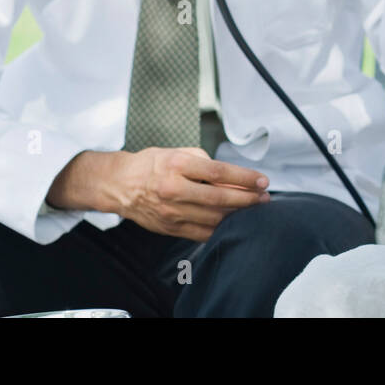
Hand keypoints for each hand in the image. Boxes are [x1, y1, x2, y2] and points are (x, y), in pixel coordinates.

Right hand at [112, 147, 270, 241]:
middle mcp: (173, 189)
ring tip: (253, 209)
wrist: (120, 185)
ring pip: (213, 218)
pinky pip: (202, 232)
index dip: (244, 178)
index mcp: (176, 166)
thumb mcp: (176, 152)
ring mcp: (171, 212)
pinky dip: (221, 228)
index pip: (218, 172)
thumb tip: (230, 175)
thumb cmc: (151, 165)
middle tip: (264, 197)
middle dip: (248, 199)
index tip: (262, 180)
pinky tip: (232, 222)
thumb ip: (203, 161)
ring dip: (238, 215)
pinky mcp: (170, 228)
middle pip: (219, 198)